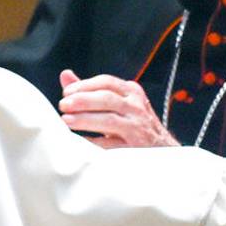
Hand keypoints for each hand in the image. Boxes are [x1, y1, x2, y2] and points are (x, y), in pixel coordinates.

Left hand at [57, 69, 179, 148]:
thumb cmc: (133, 124)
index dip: (84, 86)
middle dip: (82, 100)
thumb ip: (91, 91)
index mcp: (131, 92)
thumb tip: (65, 75)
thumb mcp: (117, 103)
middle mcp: (136, 106)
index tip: (66, 92)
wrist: (161, 150)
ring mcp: (137, 127)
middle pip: (106, 98)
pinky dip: (93, 141)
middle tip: (63, 105)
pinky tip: (79, 141)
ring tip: (66, 120)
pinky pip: (110, 144)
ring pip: (108, 119)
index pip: (106, 82)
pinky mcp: (135, 147)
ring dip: (84, 119)